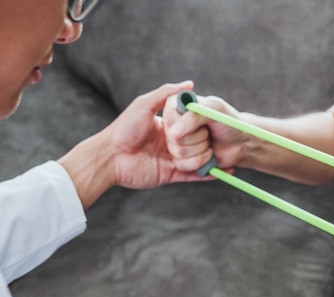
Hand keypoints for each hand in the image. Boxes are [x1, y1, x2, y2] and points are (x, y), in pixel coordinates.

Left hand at [59, 82, 213, 208]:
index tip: (210, 122)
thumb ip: (166, 93)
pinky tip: (223, 170)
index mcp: (168, 126)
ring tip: (212, 154)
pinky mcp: (171, 174)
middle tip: (203, 140)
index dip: (200, 124)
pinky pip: (193, 175)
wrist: (110, 157)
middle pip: (198, 142)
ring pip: (198, 158)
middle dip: (203, 142)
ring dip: (204, 156)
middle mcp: (172, 142)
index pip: (192, 124)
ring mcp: (172, 159)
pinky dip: (207, 174)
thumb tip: (190, 84)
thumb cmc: (125, 128)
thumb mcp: (144, 104)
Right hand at [163, 93, 248, 173]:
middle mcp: (173, 123)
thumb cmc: (230, 122)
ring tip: (209, 143)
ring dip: (200, 151)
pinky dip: (200, 162)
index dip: (187, 125)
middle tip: (208, 133)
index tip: (203, 124)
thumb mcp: (214, 110)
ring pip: (177, 152)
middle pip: (172, 138)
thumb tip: (173, 134)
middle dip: (197, 139)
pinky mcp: (181, 158)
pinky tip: (210, 155)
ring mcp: (176, 142)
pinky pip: (182, 165)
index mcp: (176, 105)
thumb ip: (193, 117)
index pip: (169, 119)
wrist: (241, 143)